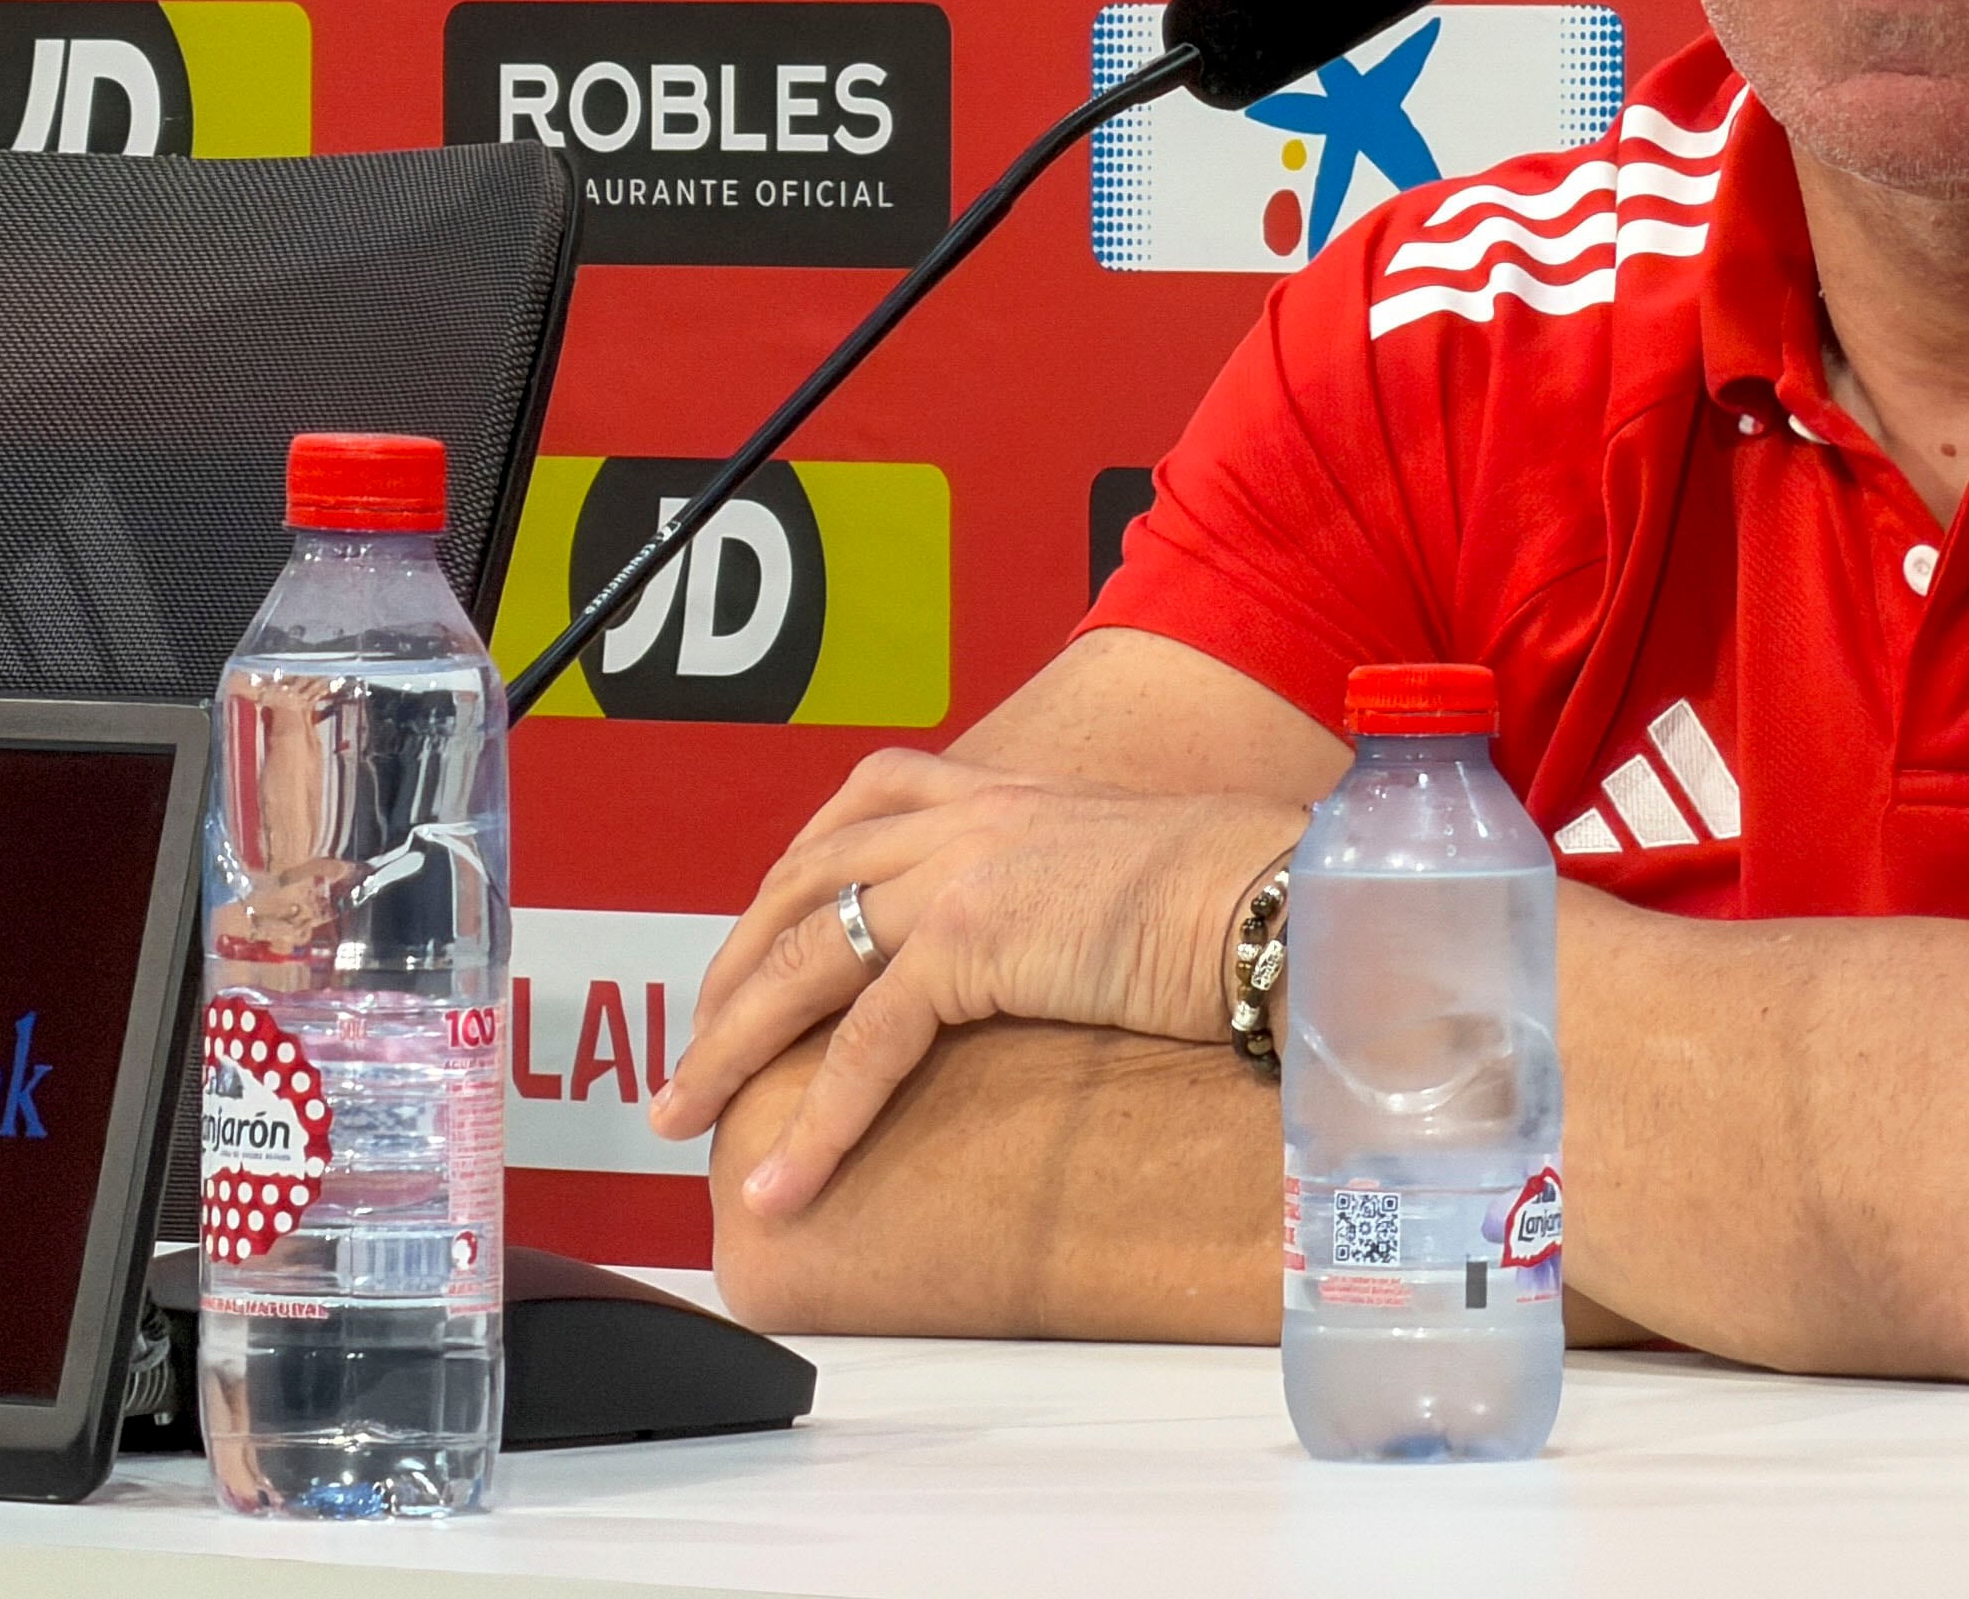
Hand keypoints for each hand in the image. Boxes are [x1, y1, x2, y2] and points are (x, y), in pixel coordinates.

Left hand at [647, 747, 1306, 1218]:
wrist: (1284, 897)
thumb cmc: (1245, 892)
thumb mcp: (1135, 868)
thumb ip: (1070, 890)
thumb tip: (1064, 945)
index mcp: (1006, 789)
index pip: (861, 804)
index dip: (791, 875)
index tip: (755, 937)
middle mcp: (968, 815)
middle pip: (802, 884)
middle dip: (731, 969)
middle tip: (692, 1046)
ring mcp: (962, 872)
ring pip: (803, 961)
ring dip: (730, 1047)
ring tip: (684, 1117)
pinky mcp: (973, 941)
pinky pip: (865, 1043)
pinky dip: (814, 1120)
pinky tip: (783, 1178)